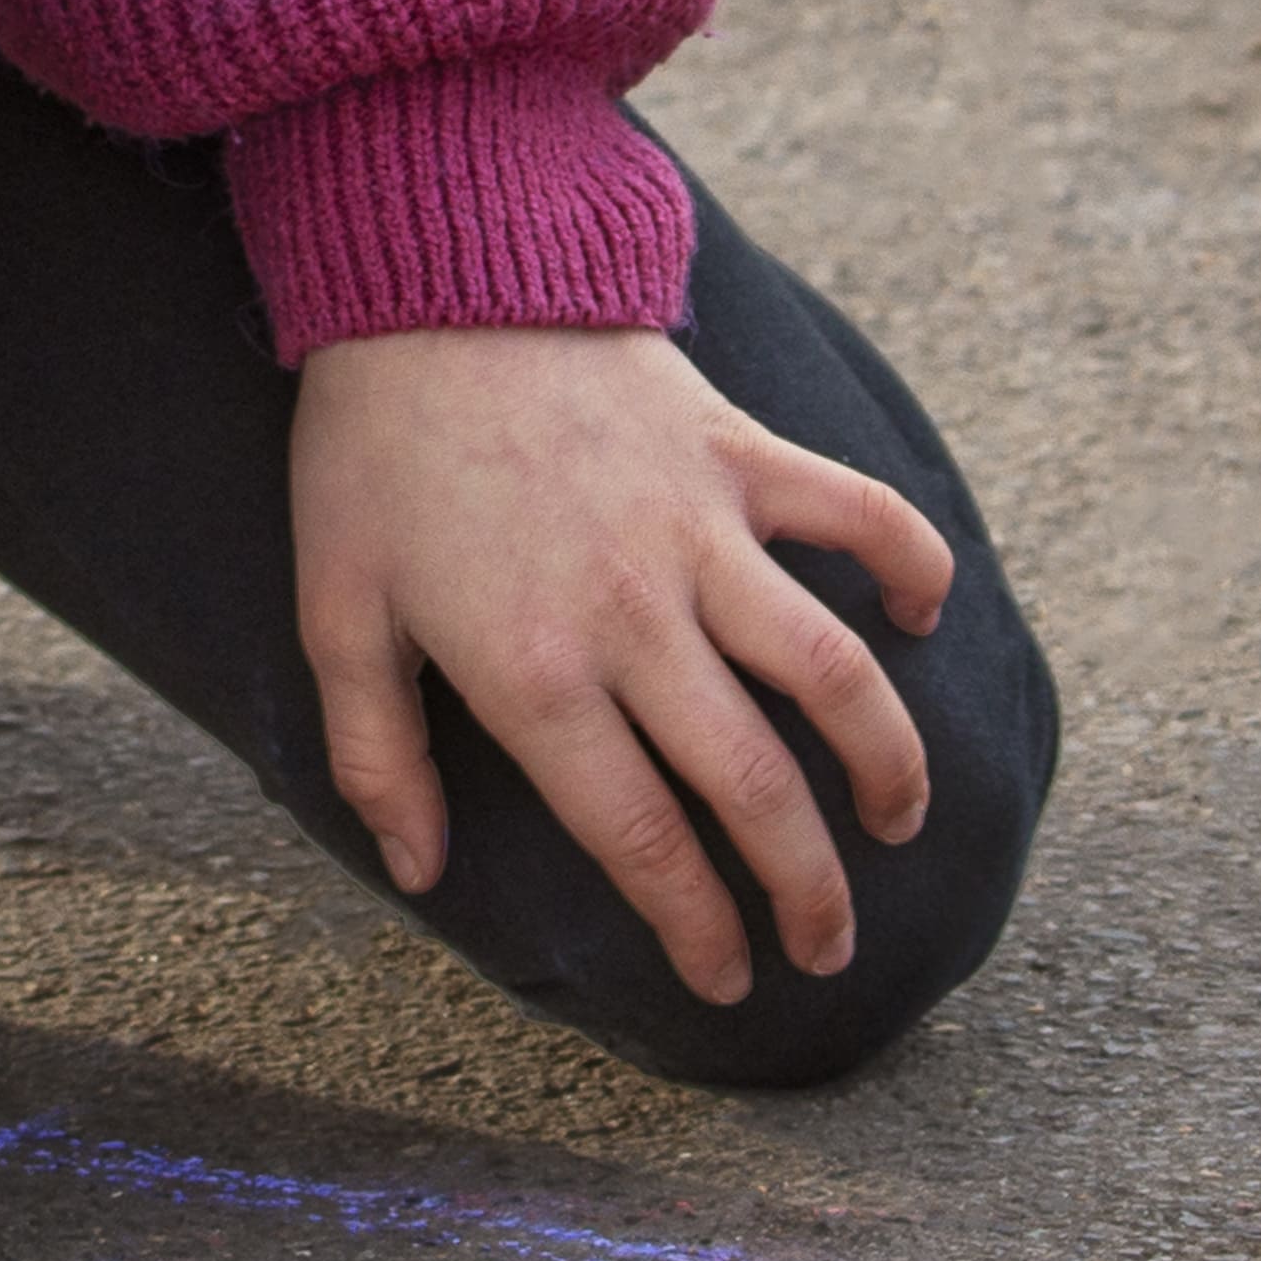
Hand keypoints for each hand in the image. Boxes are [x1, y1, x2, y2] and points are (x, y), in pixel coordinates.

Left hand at [288, 325, 954, 1011]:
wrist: (430, 280)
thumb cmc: (371, 453)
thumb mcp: (336, 613)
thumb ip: (377, 757)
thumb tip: (421, 873)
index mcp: (535, 676)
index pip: (641, 838)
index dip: (696, 926)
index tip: (729, 980)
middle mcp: (636, 619)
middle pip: (753, 786)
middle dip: (805, 890)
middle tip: (827, 945)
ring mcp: (702, 532)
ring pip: (833, 673)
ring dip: (885, 760)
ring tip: (898, 822)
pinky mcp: (742, 455)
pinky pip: (857, 515)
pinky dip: (909, 564)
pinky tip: (924, 616)